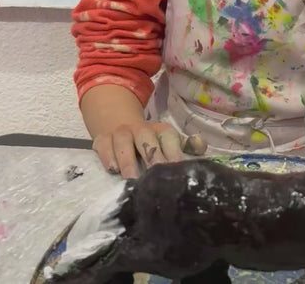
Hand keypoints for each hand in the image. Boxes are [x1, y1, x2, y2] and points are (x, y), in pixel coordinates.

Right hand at [92, 122, 206, 178]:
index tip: (176, 168)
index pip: (168, 136)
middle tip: (155, 175)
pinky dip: (108, 157)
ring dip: (128, 160)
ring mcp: (120, 133)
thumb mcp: (168, 142)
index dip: (173, 152)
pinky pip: (104, 146)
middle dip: (151, 155)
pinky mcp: (102, 140)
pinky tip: (112, 169)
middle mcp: (140, 129)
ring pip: (123, 142)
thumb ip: (186, 146)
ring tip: (131, 179)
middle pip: (146, 137)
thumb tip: (202, 147)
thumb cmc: (150, 142)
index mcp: (160, 130)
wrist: (119, 125)